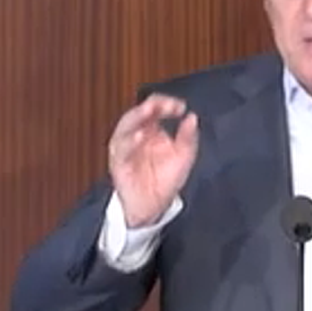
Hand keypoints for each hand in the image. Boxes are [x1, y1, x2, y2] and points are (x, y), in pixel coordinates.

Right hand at [107, 94, 197, 227]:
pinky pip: (121, 150)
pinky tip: (138, 136)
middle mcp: (136, 134)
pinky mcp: (119, 162)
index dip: (166, 103)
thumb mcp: (183, 158)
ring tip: (148, 110)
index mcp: (151, 129)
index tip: (179, 106)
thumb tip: (192, 118)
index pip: (155, 107)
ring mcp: (126, 147)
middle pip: (139, 113)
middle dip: (151, 106)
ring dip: (136, 116)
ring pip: (126, 126)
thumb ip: (188, 138)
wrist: (153, 207)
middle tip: (164, 104)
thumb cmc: (165, 180)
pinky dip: (128, 142)